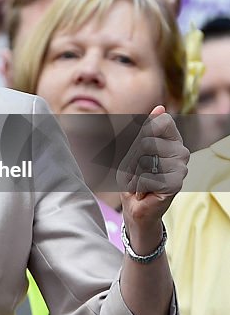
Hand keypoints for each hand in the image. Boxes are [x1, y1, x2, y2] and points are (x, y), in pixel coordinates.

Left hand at [117, 107, 188, 248]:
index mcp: (173, 141)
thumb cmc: (135, 177)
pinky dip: (138, 186)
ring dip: (134, 173)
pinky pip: (146, 177)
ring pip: (145, 159)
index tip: (139, 148)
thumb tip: (160, 107)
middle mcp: (182, 152)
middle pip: (146, 141)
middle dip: (132, 158)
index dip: (144, 133)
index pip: (162, 121)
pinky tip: (144, 192)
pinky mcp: (176, 185)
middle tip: (136, 171)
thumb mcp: (135, 150)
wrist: (136, 207)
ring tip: (140, 182)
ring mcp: (181, 169)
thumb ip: (147, 129)